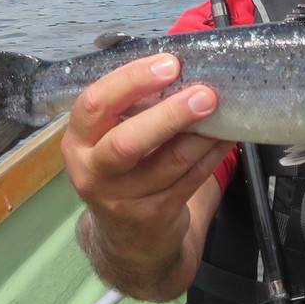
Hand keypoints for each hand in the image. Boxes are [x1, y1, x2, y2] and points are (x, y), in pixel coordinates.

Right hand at [62, 53, 233, 299]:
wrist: (127, 239)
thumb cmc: (122, 170)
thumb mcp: (109, 139)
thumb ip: (132, 107)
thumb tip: (180, 64)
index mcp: (78, 141)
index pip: (95, 105)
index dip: (131, 81)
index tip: (168, 64)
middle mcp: (93, 172)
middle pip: (128, 142)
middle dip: (170, 114)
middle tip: (205, 94)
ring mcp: (123, 200)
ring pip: (169, 163)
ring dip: (202, 134)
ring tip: (222, 110)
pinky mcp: (155, 216)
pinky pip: (191, 180)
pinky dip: (212, 155)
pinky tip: (226, 136)